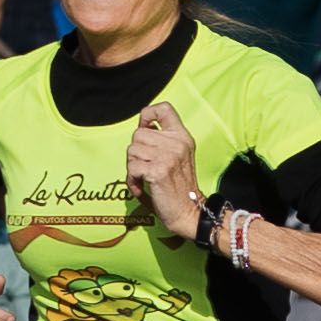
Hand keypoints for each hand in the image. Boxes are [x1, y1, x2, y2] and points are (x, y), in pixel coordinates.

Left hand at [125, 102, 202, 241]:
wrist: (189, 212)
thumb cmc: (179, 187)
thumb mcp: (178, 156)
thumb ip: (163, 140)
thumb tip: (142, 127)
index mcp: (182, 137)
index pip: (163, 109)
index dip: (147, 115)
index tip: (146, 129)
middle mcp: (176, 143)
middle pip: (138, 134)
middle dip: (135, 152)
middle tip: (145, 166)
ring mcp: (168, 157)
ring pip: (132, 151)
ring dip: (132, 167)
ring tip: (144, 178)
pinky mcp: (157, 171)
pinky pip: (131, 168)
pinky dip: (132, 180)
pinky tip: (141, 187)